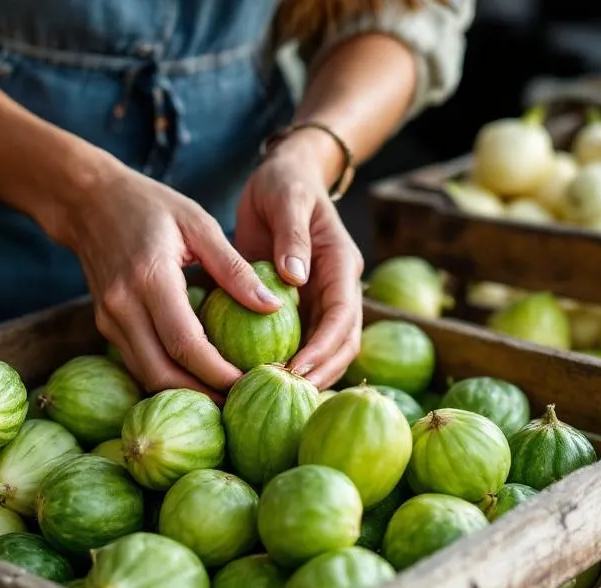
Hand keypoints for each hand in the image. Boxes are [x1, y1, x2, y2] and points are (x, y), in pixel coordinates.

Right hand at [59, 161, 282, 396]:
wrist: (89, 202)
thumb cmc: (151, 206)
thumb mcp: (199, 224)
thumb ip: (234, 268)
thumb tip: (273, 306)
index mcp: (150, 279)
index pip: (186, 344)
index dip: (218, 372)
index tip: (253, 381)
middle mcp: (124, 307)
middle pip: (163, 372)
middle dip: (203, 394)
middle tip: (241, 401)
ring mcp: (109, 320)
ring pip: (147, 375)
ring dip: (184, 392)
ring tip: (224, 395)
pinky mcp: (105, 326)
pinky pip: (138, 363)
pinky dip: (167, 376)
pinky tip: (196, 376)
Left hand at [235, 130, 362, 389]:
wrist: (284, 177)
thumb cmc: (284, 183)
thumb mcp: (286, 199)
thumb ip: (292, 236)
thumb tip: (295, 277)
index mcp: (342, 265)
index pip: (343, 317)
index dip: (323, 348)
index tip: (296, 370)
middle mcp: (338, 288)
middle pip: (341, 345)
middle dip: (318, 373)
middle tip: (284, 396)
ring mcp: (321, 299)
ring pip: (325, 350)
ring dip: (305, 375)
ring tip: (270, 395)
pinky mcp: (301, 306)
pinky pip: (298, 341)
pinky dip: (286, 362)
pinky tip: (257, 379)